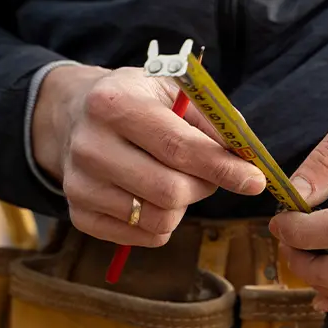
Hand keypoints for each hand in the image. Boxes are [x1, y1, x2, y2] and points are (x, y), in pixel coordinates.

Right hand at [32, 64, 265, 245]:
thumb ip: (213, 119)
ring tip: (176, 180)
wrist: (73, 117)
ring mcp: (80, 185)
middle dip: (203, 186)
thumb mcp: (172, 90)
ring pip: (160, 220)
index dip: (223, 168)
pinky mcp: (80, 215)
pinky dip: (164, 223)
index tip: (254, 181)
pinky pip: (145, 238)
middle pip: (170, 192)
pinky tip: (154, 196)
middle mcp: (89, 146)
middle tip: (206, 174)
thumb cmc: (136, 102)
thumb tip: (247, 156)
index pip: (179, 148)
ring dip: (183, 206)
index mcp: (113, 103)